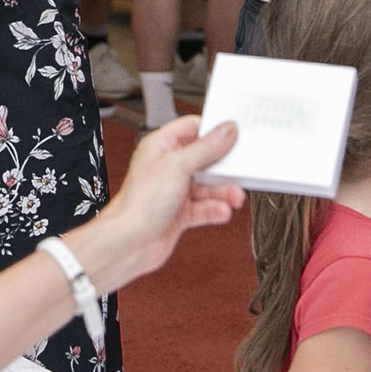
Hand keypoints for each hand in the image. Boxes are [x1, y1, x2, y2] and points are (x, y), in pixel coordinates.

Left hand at [66, 117, 246, 289]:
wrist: (129, 243)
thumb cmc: (140, 203)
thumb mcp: (179, 165)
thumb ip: (206, 148)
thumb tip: (226, 130)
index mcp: (162, 146)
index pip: (192, 128)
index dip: (214, 130)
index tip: (235, 134)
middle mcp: (168, 166)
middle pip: (205, 159)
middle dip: (224, 167)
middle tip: (242, 169)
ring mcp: (174, 191)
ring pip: (207, 186)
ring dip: (223, 192)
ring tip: (235, 196)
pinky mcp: (180, 213)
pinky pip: (205, 207)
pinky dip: (215, 209)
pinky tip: (222, 211)